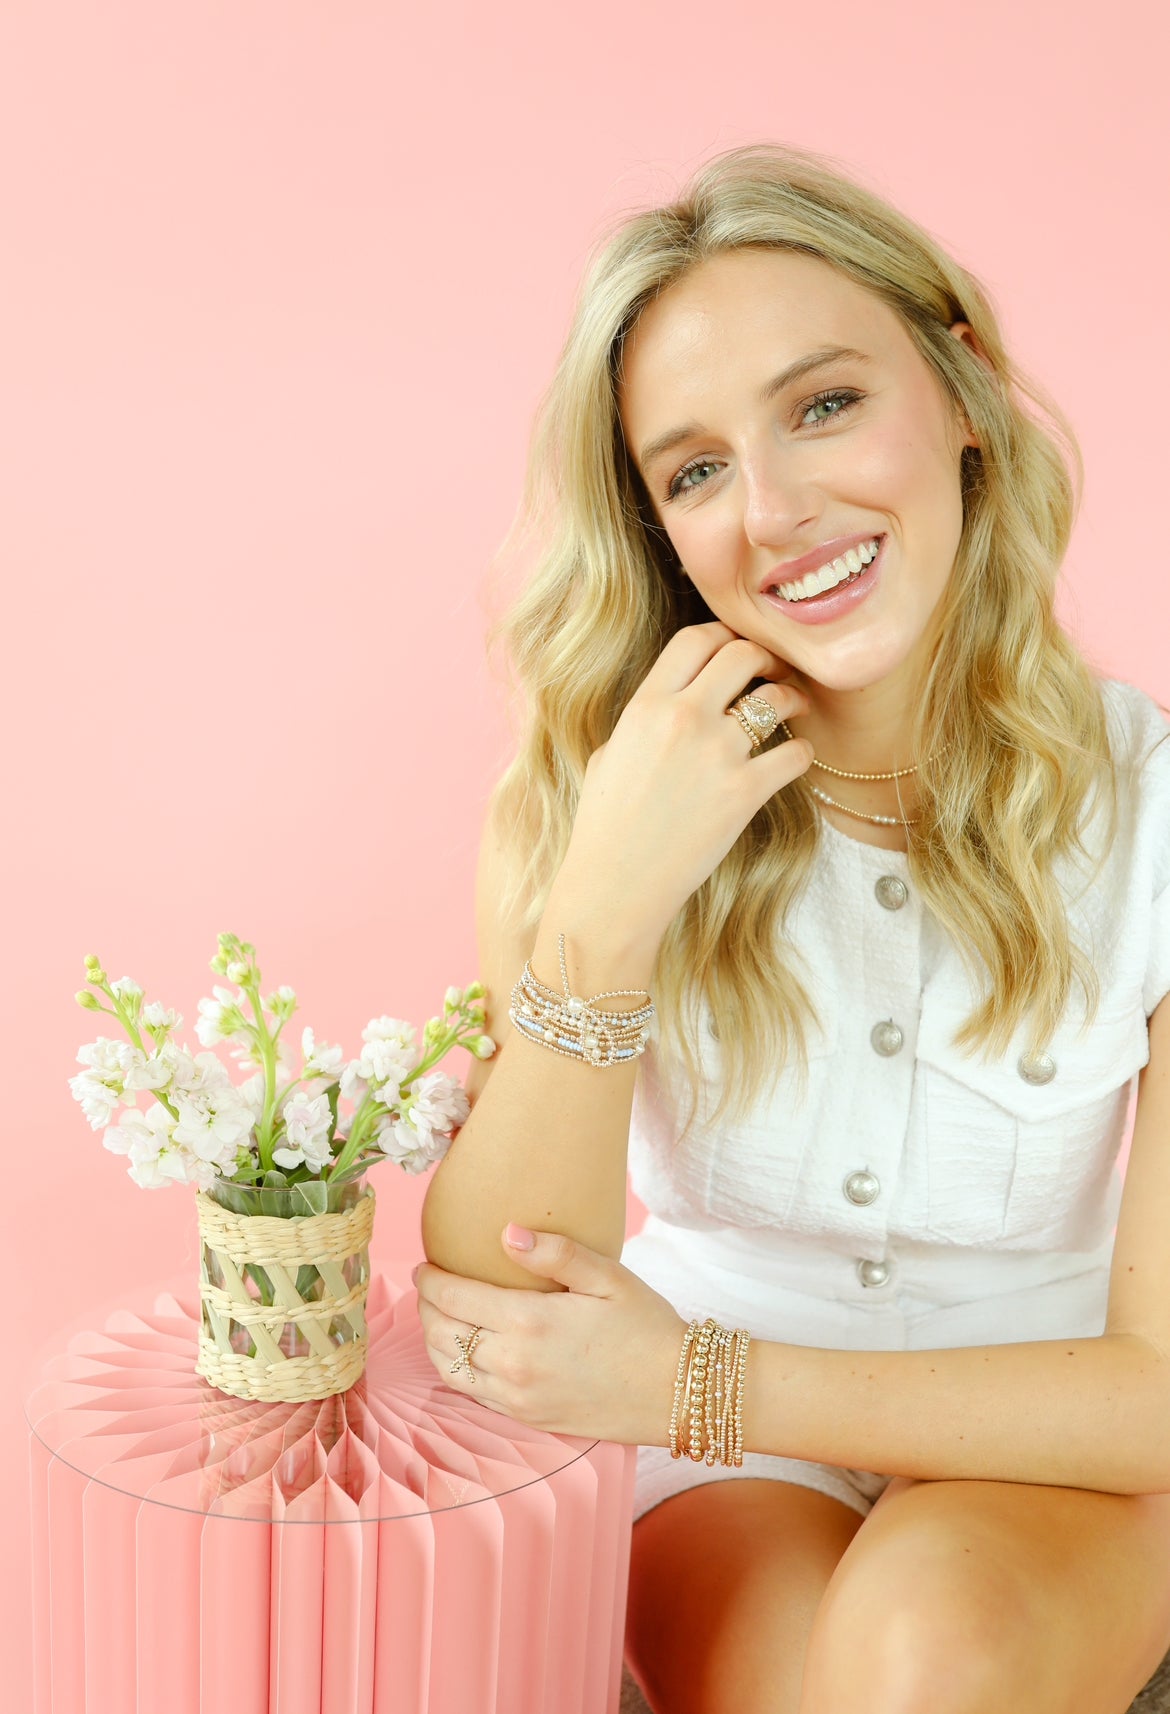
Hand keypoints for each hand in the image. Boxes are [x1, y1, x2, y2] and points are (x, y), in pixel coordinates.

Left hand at [414, 1225, 686, 1444]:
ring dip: (435, 1340)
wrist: (677, 1394)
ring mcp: (517, 1397)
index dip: (431, 1280)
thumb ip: (555, 1253)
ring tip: (439, 1317)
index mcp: (528, 1323)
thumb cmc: (646, 1327)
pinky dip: (456, 1370)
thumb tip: (506, 1233)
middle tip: (428, 1287)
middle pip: (442, 1334)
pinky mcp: (527, 1418)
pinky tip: (466, 1353)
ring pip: (449, 1368)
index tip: (425, 1265)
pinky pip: (472, 1394)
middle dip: (426, 1307)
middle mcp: (513, 1364)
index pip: (454, 1298)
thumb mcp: (607, 1277)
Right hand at [551, 622, 813, 949]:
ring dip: (791, 699)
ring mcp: (717, 754)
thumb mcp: (609, 756)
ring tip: (795, 708)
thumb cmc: (605, 826)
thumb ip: (643, 721)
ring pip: (775, 698)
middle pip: (741, 654)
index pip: (695, 639)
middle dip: (764, 658)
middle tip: (773, 673)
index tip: (735, 650)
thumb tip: (670, 704)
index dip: (722, 636)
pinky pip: (794, 754)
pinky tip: (795, 761)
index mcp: (645, 706)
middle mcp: (683, 719)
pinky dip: (802, 754)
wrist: (615, 885)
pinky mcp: (745, 793)